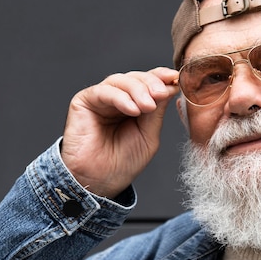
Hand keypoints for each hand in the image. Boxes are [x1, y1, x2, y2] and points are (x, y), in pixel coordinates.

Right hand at [61, 67, 178, 197]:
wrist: (99, 182)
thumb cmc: (122, 163)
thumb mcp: (149, 135)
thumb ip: (157, 111)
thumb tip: (170, 86)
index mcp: (135, 105)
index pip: (149, 83)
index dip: (161, 78)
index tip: (176, 79)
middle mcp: (118, 99)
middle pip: (136, 78)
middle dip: (151, 84)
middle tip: (161, 94)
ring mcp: (101, 99)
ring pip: (121, 81)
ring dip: (138, 90)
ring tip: (147, 106)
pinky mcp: (84, 101)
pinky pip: (104, 91)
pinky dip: (120, 98)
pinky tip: (132, 110)